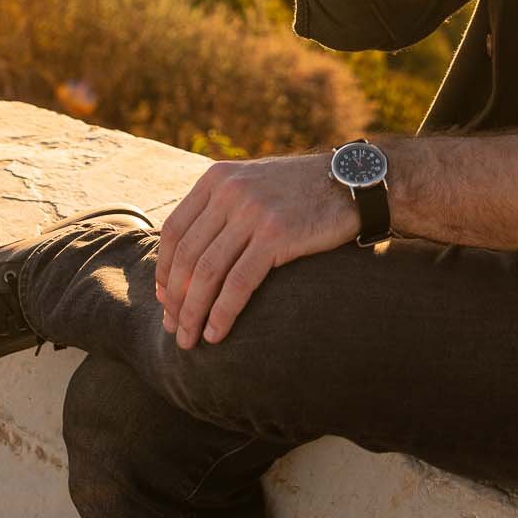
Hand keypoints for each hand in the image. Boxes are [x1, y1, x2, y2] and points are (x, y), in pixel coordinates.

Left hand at [153, 153, 359, 347]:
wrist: (353, 182)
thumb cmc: (304, 190)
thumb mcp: (255, 183)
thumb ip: (224, 206)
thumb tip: (191, 253)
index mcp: (218, 178)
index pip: (174, 229)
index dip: (164, 269)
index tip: (164, 298)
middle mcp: (230, 191)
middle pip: (187, 255)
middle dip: (175, 298)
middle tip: (174, 327)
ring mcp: (253, 212)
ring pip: (208, 272)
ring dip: (193, 312)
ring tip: (189, 339)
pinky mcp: (276, 235)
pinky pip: (238, 283)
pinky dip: (222, 313)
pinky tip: (216, 334)